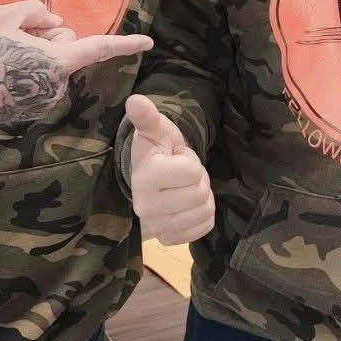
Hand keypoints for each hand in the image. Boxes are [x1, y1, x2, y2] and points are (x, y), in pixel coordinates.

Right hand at [0, 0, 150, 129]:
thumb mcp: (2, 16)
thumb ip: (35, 13)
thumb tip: (55, 23)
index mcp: (54, 62)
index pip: (96, 48)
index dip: (124, 43)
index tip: (148, 42)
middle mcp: (54, 86)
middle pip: (65, 50)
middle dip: (48, 39)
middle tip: (12, 38)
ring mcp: (41, 102)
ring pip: (50, 65)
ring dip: (34, 56)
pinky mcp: (28, 112)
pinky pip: (36, 80)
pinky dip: (24, 72)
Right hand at [127, 94, 214, 245]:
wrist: (149, 178)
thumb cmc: (156, 150)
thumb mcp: (154, 130)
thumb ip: (147, 116)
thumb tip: (135, 100)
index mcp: (144, 179)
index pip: (192, 171)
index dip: (189, 160)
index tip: (174, 157)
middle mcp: (146, 209)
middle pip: (200, 193)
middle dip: (197, 178)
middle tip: (180, 174)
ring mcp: (158, 229)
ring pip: (205, 210)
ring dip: (201, 195)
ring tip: (183, 187)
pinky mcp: (170, 240)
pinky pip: (206, 225)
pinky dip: (203, 213)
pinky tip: (187, 204)